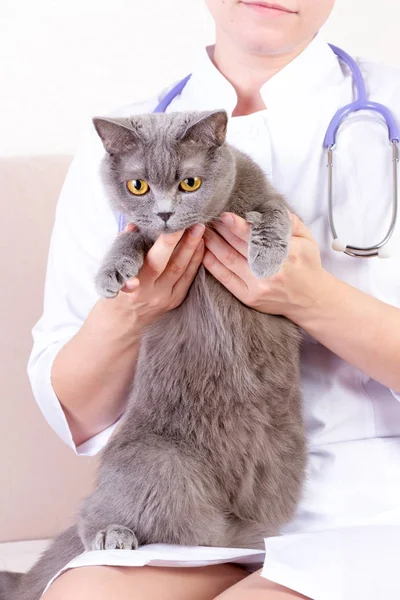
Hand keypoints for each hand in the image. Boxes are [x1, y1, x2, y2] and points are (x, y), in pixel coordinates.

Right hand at [109, 222, 204, 331]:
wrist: (121, 323)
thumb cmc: (115, 291)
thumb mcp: (113, 271)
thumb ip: (125, 248)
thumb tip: (135, 225)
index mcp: (134, 286)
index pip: (153, 261)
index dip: (166, 242)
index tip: (174, 223)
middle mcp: (152, 293)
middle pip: (173, 265)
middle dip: (186, 243)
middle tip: (196, 223)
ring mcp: (166, 299)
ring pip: (183, 271)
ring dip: (193, 249)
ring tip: (201, 229)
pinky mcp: (175, 301)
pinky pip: (188, 279)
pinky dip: (194, 261)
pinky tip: (200, 246)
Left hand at [202, 211, 329, 320]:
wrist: (312, 299)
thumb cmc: (307, 266)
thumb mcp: (307, 239)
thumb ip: (289, 221)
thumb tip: (270, 205)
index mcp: (286, 253)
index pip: (256, 236)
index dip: (238, 226)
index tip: (224, 216)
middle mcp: (270, 270)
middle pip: (237, 246)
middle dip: (220, 231)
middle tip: (208, 218)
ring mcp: (258, 285)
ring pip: (228, 260)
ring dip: (212, 244)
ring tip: (202, 231)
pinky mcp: (249, 297)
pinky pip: (225, 278)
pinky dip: (212, 264)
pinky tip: (204, 252)